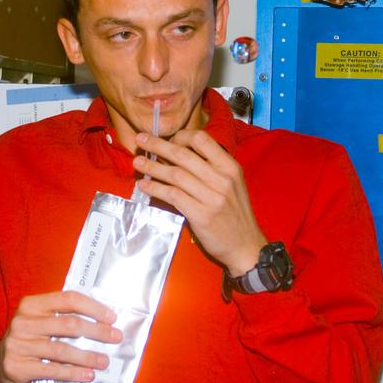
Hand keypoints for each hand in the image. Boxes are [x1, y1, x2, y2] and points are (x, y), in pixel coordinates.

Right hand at [0, 290, 120, 382]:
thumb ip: (62, 318)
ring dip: (88, 356)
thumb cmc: (29, 342)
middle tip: (115, 338)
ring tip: (104, 361)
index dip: (92, 307)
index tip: (111, 317)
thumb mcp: (39, 323)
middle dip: (96, 331)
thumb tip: (102, 322)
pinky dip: (73, 373)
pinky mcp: (17, 367)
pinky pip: (52, 370)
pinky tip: (88, 375)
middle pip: (68, 324)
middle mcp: (22, 322)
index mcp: (30, 304)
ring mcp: (18, 344)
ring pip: (62, 349)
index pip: (67, 299)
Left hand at [133, 129, 266, 276]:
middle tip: (141, 139)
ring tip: (137, 162)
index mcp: (229, 166)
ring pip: (175, 174)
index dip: (181, 136)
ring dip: (152, 167)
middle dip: (158, 145)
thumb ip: (210, 168)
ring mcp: (212, 197)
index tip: (167, 140)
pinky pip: (173, 196)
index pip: (202, 139)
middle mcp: (222, 178)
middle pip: (183, 155)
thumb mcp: (232, 184)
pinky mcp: (201, 215)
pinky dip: (155, 188)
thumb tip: (178, 154)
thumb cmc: (234, 213)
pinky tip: (144, 186)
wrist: (245, 246)